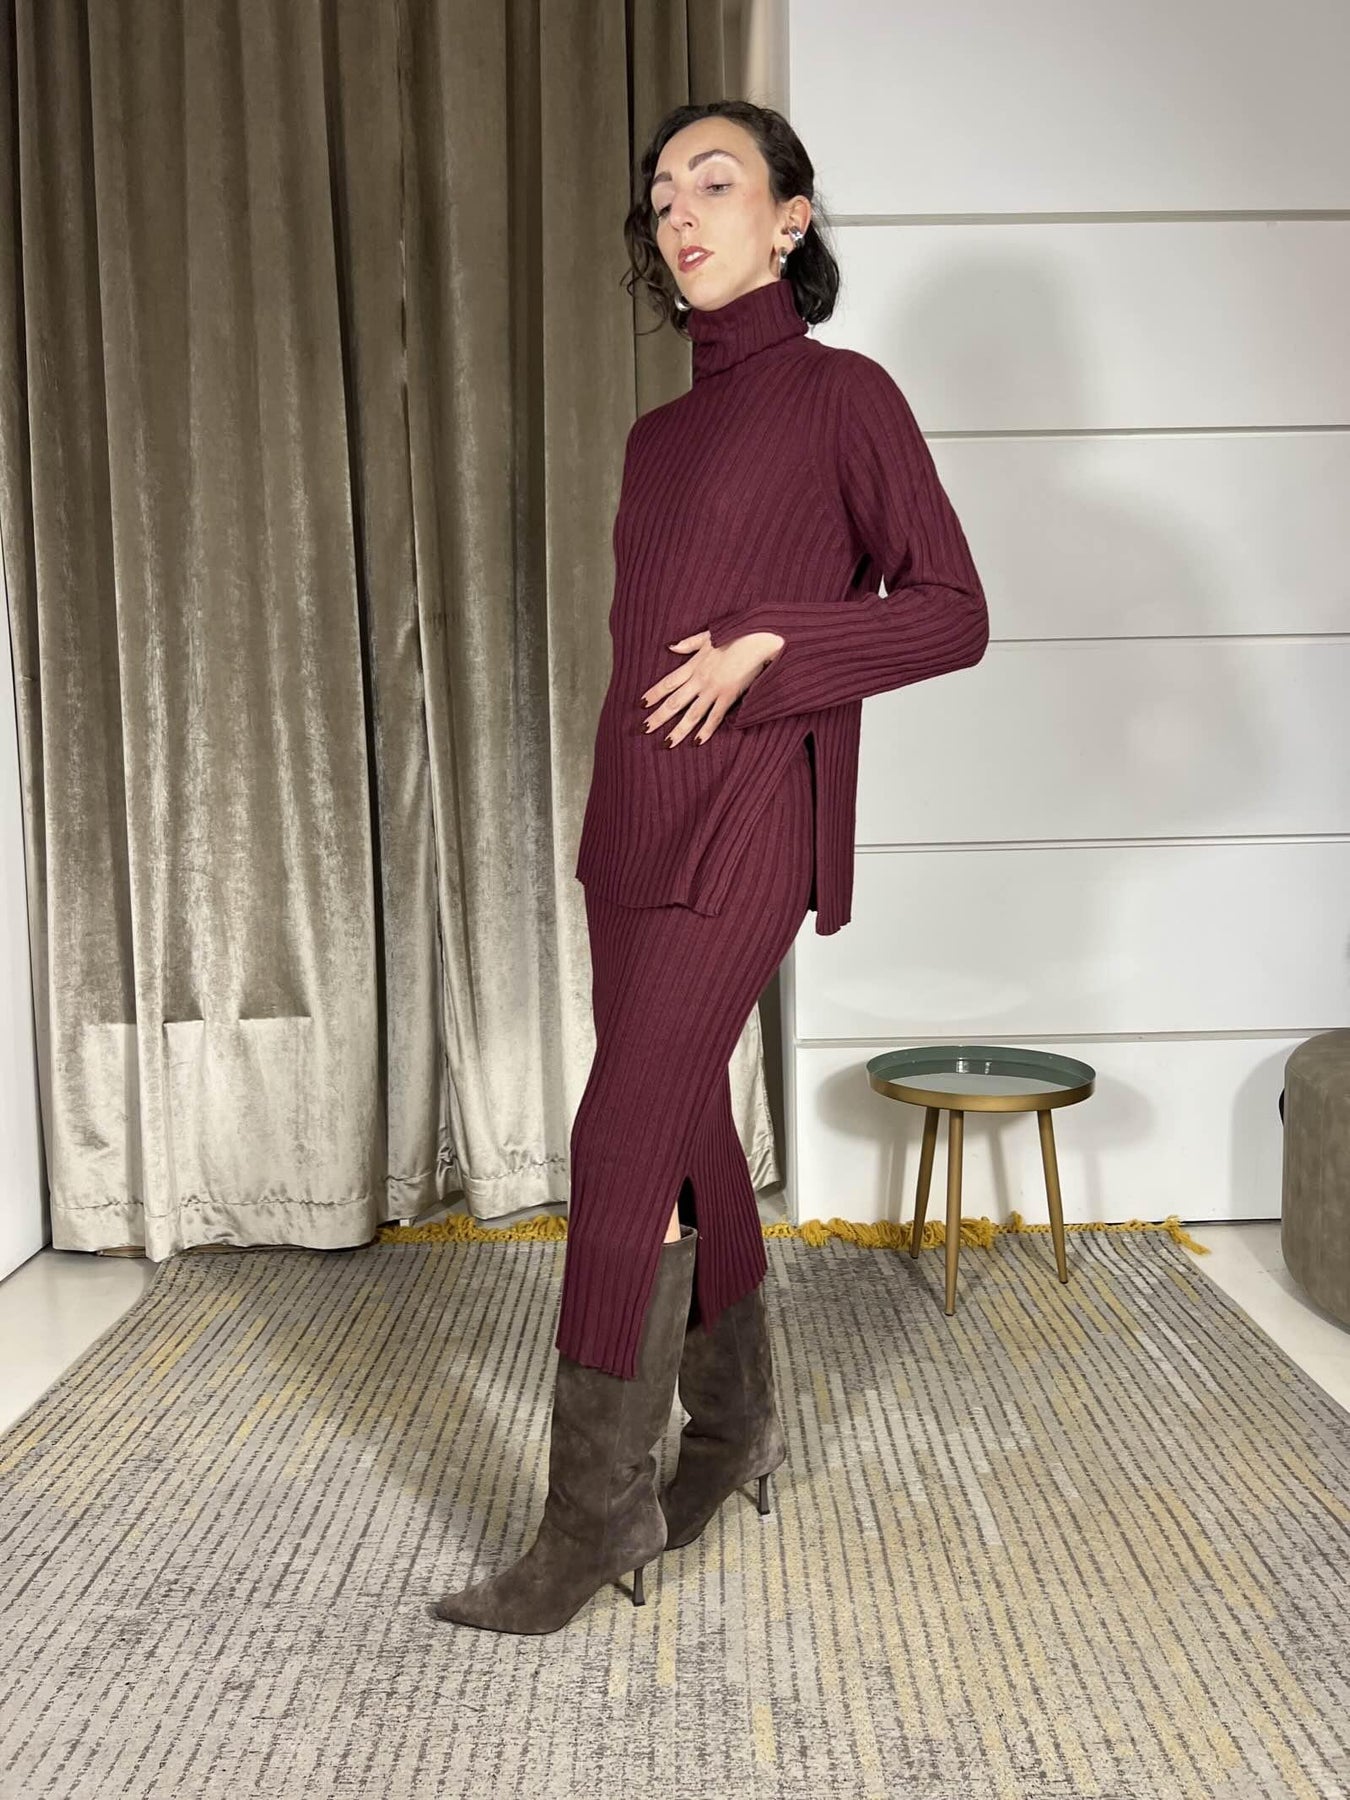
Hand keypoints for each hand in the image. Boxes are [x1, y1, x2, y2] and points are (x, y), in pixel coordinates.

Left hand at [640, 628, 784, 744]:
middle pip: (675, 702)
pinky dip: (706, 731)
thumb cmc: (735, 634)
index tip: (641, 704)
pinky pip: (715, 717)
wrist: (758, 639)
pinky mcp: (730, 696)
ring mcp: (714, 690)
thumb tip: (670, 647)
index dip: (654, 694)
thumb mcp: (708, 636)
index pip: (668, 682)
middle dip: (658, 717)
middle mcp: (700, 680)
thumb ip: (688, 644)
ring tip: (666, 743)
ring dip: (678, 730)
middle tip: (644, 729)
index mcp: (694, 665)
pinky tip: (697, 742)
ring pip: (692, 714)